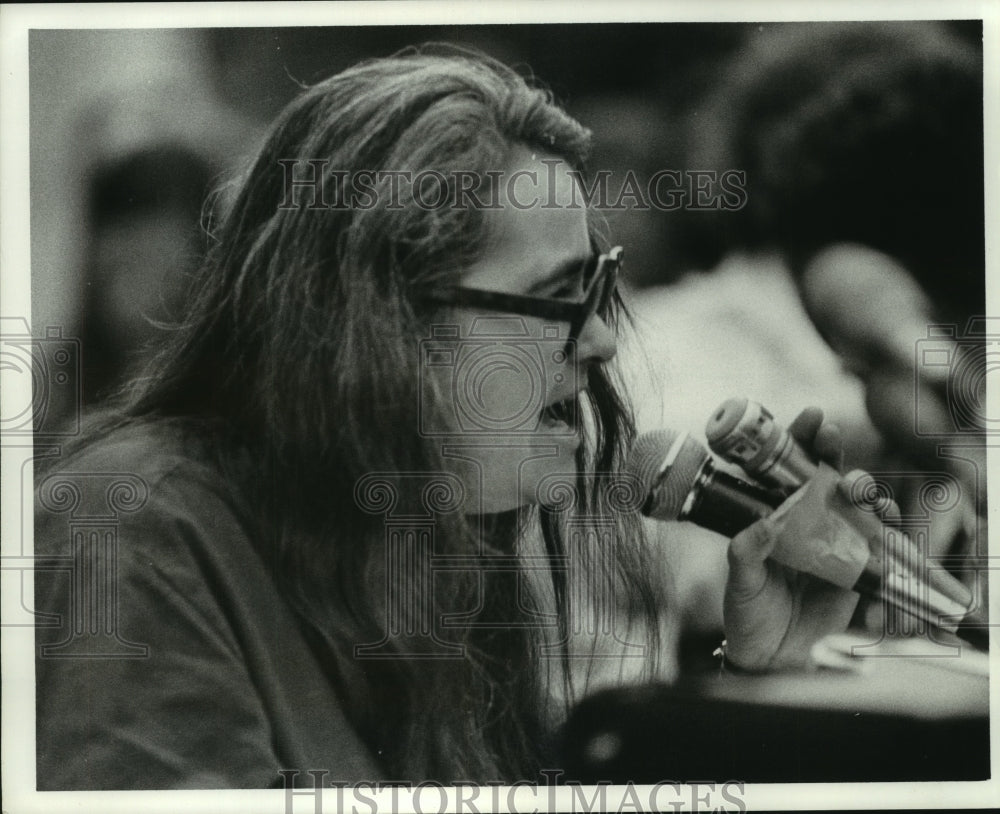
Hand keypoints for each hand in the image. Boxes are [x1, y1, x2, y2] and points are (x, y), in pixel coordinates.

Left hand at [722, 408, 865, 670]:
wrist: (767, 660)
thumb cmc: (746, 614)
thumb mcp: (740, 583)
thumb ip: (746, 555)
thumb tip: (759, 527)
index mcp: (774, 516)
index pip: (789, 468)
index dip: (803, 440)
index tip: (814, 418)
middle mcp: (806, 525)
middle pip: (833, 482)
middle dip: (844, 465)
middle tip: (845, 472)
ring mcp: (834, 547)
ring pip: (861, 510)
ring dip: (870, 497)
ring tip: (864, 498)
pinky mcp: (855, 574)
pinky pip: (880, 551)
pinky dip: (890, 539)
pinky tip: (887, 530)